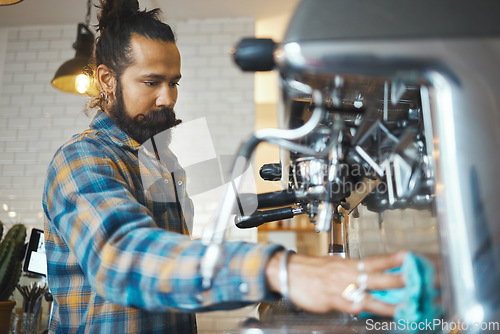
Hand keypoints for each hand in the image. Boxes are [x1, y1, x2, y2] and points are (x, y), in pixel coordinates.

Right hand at [265, 251, 405, 316]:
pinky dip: (356, 308)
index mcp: (348, 264)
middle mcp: (347, 274)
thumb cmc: (311, 271)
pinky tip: (366, 312)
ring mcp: (339, 287)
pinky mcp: (329, 300)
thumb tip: (369, 278)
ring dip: (385, 303)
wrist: (288, 272)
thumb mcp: (334, 266)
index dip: (391, 259)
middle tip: (414, 280)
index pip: (374, 261)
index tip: (408, 256)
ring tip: (402, 308)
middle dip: (397, 279)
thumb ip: (352, 274)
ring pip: (366, 296)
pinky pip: (347, 305)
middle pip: (376, 276)